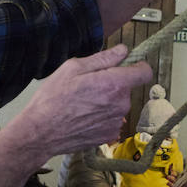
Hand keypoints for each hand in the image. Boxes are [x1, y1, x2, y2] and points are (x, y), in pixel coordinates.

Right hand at [12, 45, 151, 159]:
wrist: (41, 133)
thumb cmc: (53, 98)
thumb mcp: (73, 68)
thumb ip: (103, 58)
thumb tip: (123, 50)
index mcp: (114, 84)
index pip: (145, 72)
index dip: (138, 66)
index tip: (128, 65)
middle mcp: (121, 104)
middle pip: (127, 88)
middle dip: (113, 84)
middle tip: (88, 85)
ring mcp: (116, 122)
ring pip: (118, 104)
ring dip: (107, 101)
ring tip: (82, 103)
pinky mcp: (109, 135)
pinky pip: (112, 119)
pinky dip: (102, 117)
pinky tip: (83, 117)